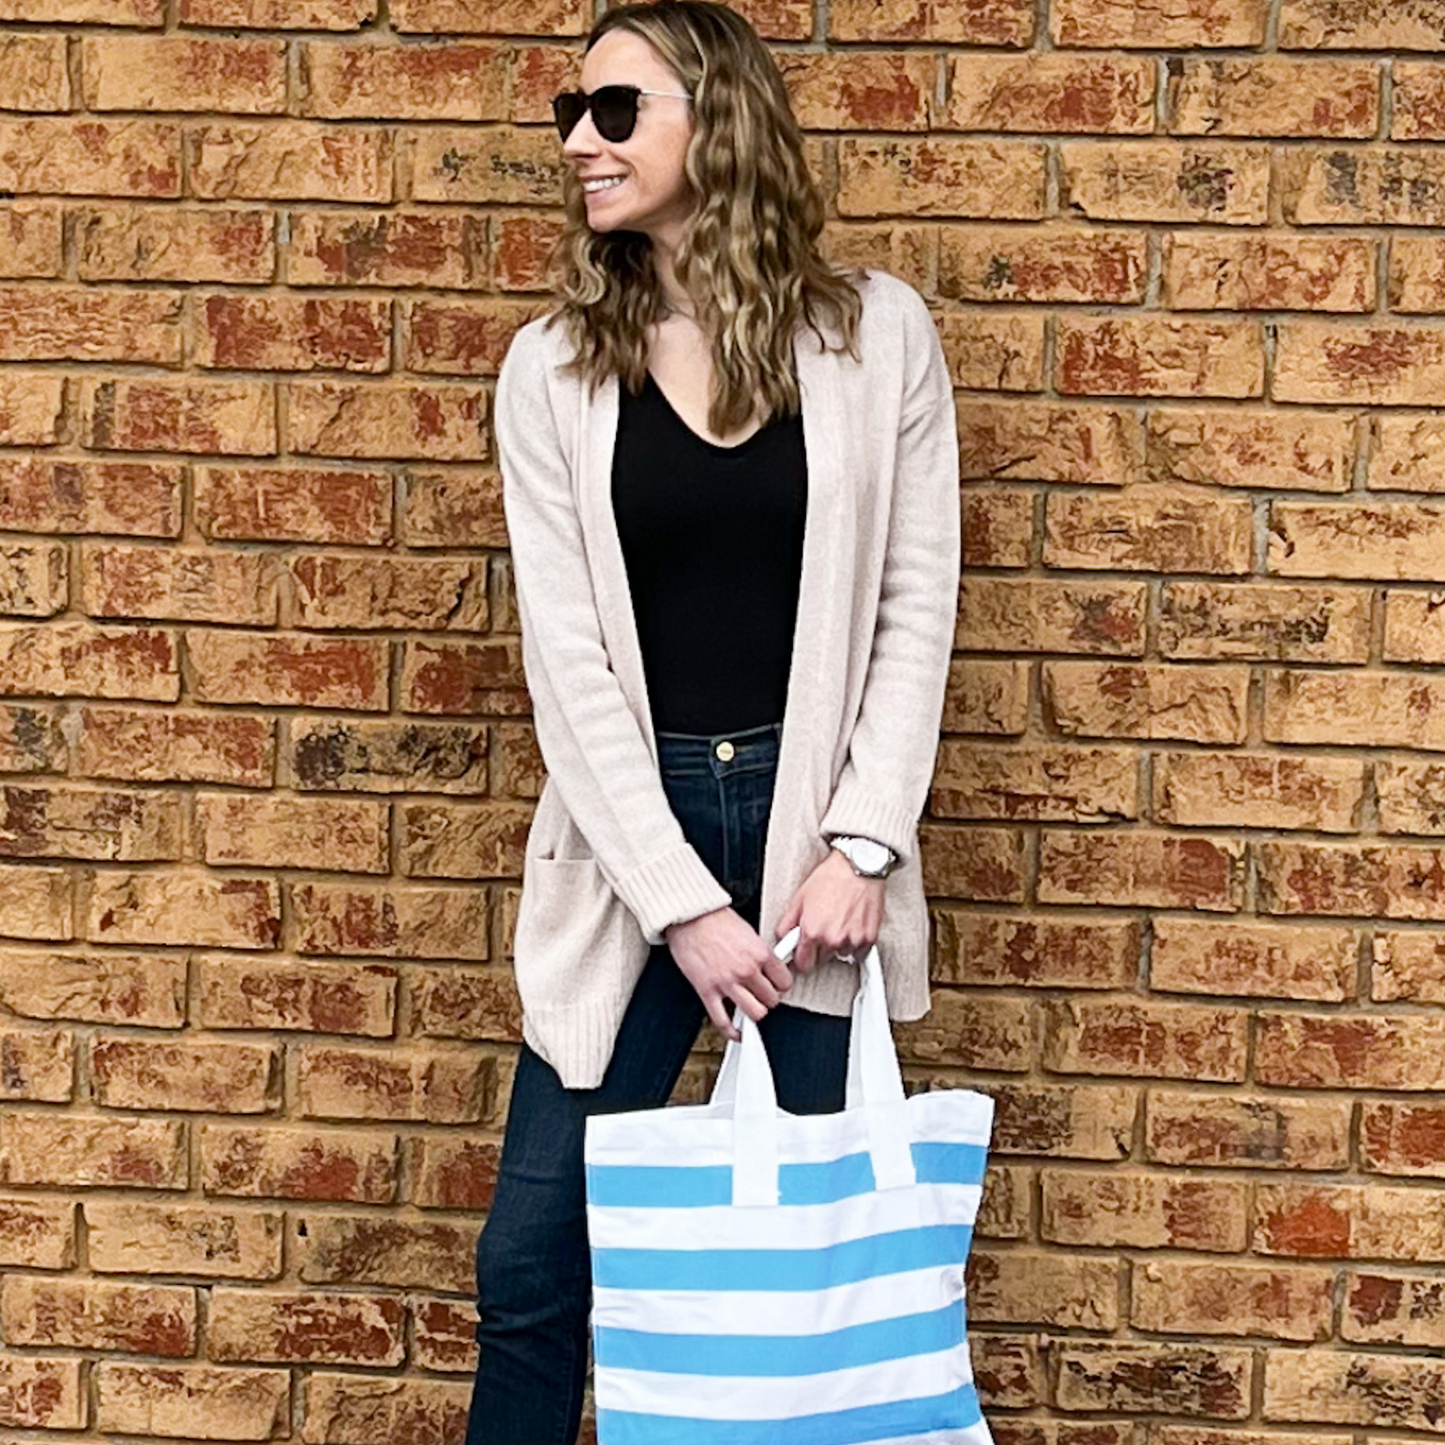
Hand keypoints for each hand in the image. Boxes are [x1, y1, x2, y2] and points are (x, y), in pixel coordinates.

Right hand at [664, 906, 793, 1040]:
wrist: (688, 917)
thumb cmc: (714, 919)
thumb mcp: (748, 931)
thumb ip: (759, 952)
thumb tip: (768, 965)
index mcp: (760, 953)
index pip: (784, 981)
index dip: (781, 985)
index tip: (776, 985)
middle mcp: (747, 970)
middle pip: (772, 1000)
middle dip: (767, 999)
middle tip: (761, 994)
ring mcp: (727, 982)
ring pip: (755, 1014)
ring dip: (753, 1013)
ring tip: (749, 1007)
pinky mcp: (708, 991)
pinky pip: (722, 1020)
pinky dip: (731, 1031)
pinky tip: (735, 1031)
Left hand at [774, 848, 884, 975]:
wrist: (859, 866)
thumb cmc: (831, 877)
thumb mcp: (800, 897)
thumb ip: (787, 922)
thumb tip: (782, 937)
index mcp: (811, 932)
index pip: (803, 963)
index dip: (801, 958)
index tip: (803, 954)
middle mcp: (831, 939)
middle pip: (821, 960)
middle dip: (820, 948)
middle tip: (823, 927)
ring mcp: (851, 940)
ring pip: (841, 955)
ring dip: (839, 944)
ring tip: (839, 922)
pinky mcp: (869, 938)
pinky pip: (859, 952)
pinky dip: (856, 943)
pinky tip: (852, 925)